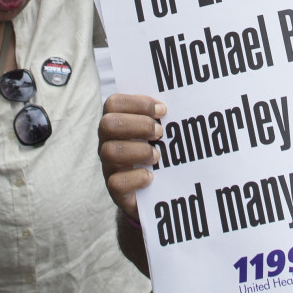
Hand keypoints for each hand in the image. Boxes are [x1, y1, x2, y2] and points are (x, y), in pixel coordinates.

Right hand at [100, 94, 166, 219]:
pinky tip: (151, 177)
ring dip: (139, 151)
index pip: (114, 103)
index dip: (138, 103)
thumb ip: (163, 118)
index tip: (162, 110)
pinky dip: (136, 178)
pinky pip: (116, 182)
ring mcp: (109, 165)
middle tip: (160, 132)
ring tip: (157, 156)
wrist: (157, 191)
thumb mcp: (160, 133)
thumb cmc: (160, 153)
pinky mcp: (115, 189)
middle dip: (138, 125)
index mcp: (116, 122)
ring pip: (109, 152)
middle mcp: (107, 142)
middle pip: (107, 124)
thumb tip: (185, 101)